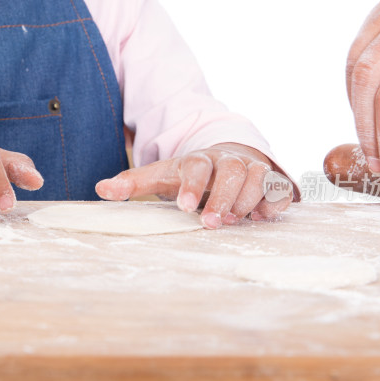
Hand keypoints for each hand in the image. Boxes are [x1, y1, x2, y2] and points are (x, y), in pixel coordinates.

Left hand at [95, 143, 292, 228]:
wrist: (228, 158)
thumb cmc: (191, 174)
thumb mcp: (162, 176)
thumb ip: (133, 183)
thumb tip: (100, 189)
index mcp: (199, 159)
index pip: (197, 166)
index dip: (192, 185)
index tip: (185, 207)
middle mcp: (229, 160)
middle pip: (232, 170)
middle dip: (223, 197)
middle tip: (211, 222)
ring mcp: (253, 169)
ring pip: (258, 177)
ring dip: (248, 200)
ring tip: (234, 220)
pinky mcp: (272, 182)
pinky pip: (279, 188)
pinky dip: (274, 201)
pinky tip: (261, 217)